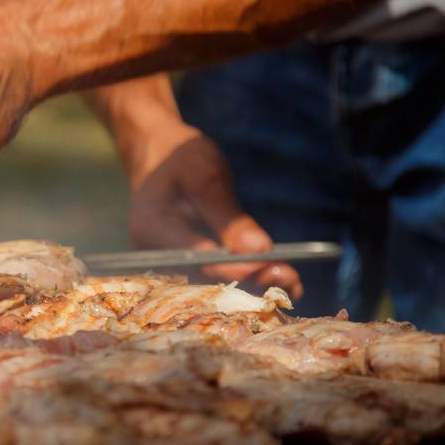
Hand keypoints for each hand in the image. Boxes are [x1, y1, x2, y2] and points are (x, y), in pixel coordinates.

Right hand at [125, 124, 303, 298]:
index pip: (198, 258)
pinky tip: (273, 278)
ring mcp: (161, 264)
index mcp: (152, 228)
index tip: (278, 270)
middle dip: (250, 282)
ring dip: (250, 284)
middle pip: (203, 277)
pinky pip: (209, 277)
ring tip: (292, 283)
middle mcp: (151, 255)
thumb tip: (261, 250)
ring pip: (209, 282)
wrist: (157, 160)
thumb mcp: (205, 176)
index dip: (239, 269)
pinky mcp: (176, 267)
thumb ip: (228, 216)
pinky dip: (241, 278)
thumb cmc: (181, 160)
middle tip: (293, 283)